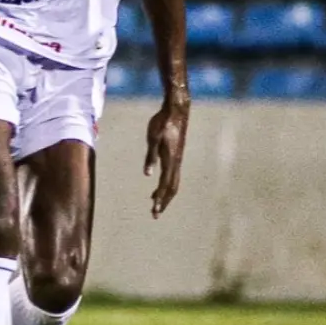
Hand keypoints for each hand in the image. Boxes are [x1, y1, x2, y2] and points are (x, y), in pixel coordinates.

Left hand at [144, 93, 189, 217]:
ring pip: (173, 182)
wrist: (177, 110)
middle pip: (172, 187)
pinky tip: (157, 187)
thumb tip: (148, 175)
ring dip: (165, 195)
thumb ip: (150, 156)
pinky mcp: (176, 155)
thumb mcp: (152, 138)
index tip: (154, 211)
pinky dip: (165, 185)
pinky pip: (172, 175)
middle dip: (163, 202)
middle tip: (154, 214)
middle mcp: (176, 162)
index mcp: (170, 160)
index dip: (160, 199)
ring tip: (155, 205)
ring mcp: (177, 159)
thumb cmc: (162, 122)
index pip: (165, 185)